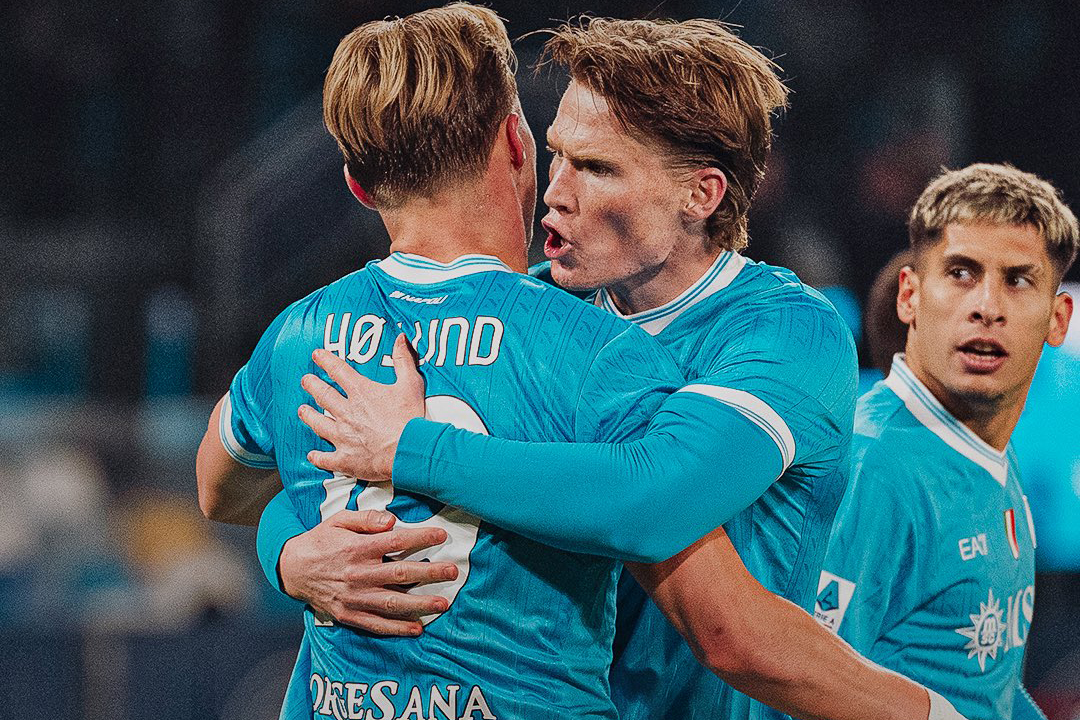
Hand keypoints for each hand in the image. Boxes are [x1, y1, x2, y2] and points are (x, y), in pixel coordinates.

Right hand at [279, 508, 456, 635]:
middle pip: (399, 574)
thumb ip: (365, 519)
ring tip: (443, 603)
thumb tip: (391, 520)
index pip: (394, 542)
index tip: (441, 535)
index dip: (420, 538)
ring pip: (391, 603)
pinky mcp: (348, 614)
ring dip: (419, 604)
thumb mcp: (338, 520)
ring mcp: (353, 597)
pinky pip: (375, 624)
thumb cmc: (321, 541)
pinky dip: (396, 628)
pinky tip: (417, 628)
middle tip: (453, 571)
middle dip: (429, 573)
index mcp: (356, 549)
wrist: (292, 569)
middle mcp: (357, 575)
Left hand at [299, 334, 425, 480]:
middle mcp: (347, 412)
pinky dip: (317, 457)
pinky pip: (325, 458)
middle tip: (305, 380)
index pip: (338, 371)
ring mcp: (343, 436)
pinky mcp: (345, 458)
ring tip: (302, 410)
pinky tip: (312, 455)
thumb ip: (403, 360)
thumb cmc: (410, 419)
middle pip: (323, 395)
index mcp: (361, 392)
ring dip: (308, 416)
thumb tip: (400, 339)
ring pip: (318, 423)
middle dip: (311, 386)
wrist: (408, 450)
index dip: (325, 360)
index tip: (317, 355)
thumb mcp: (411, 384)